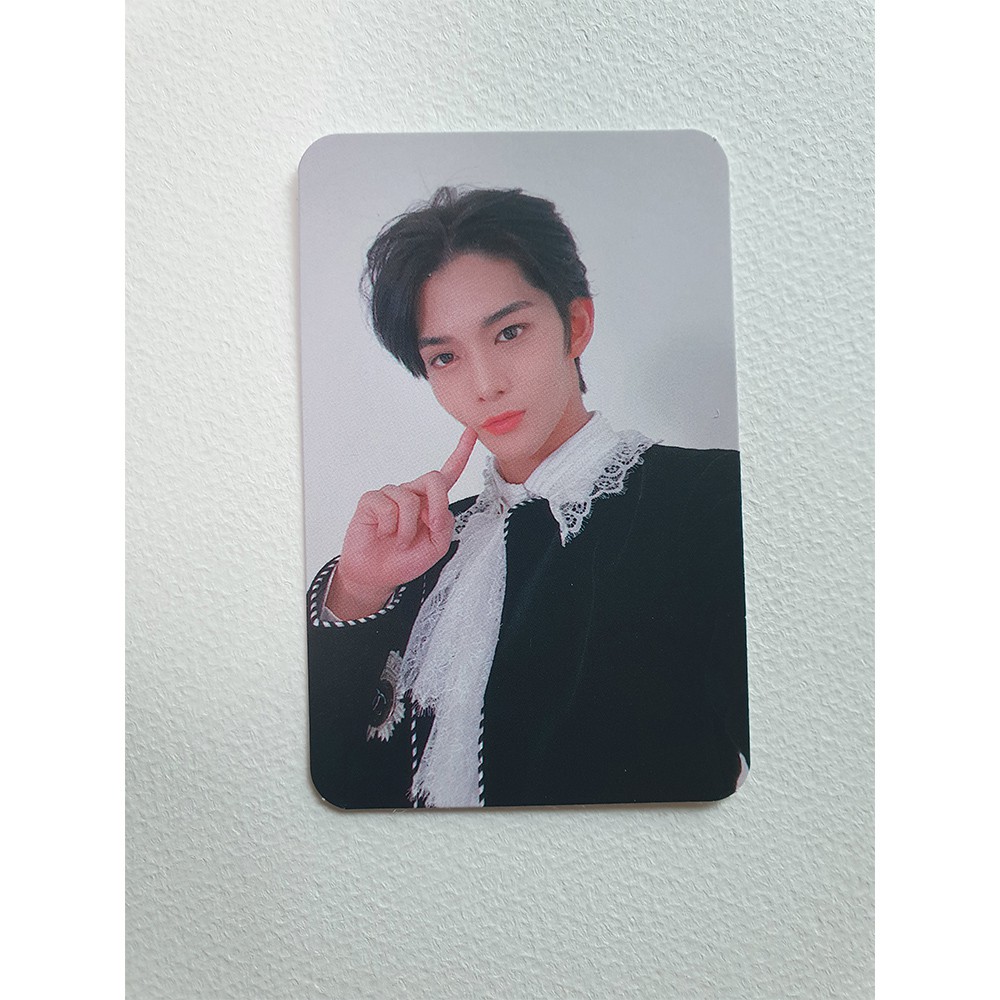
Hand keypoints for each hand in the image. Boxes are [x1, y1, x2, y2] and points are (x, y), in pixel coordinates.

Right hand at [327, 427, 477, 619]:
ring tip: (399, 541)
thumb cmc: (405, 559)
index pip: (448, 473)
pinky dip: (390, 527)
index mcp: (430, 502)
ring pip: (409, 499)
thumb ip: (445, 526)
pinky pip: (388, 507)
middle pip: (433, 478)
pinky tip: (383, 533)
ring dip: (407, 529)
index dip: (461, 452)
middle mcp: (412, 493)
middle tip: (431, 526)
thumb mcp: (436, 547)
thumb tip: (438, 509)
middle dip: (437, 503)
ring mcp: (391, 494)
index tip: (472, 432)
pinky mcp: (371, 500)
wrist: (377, 575)